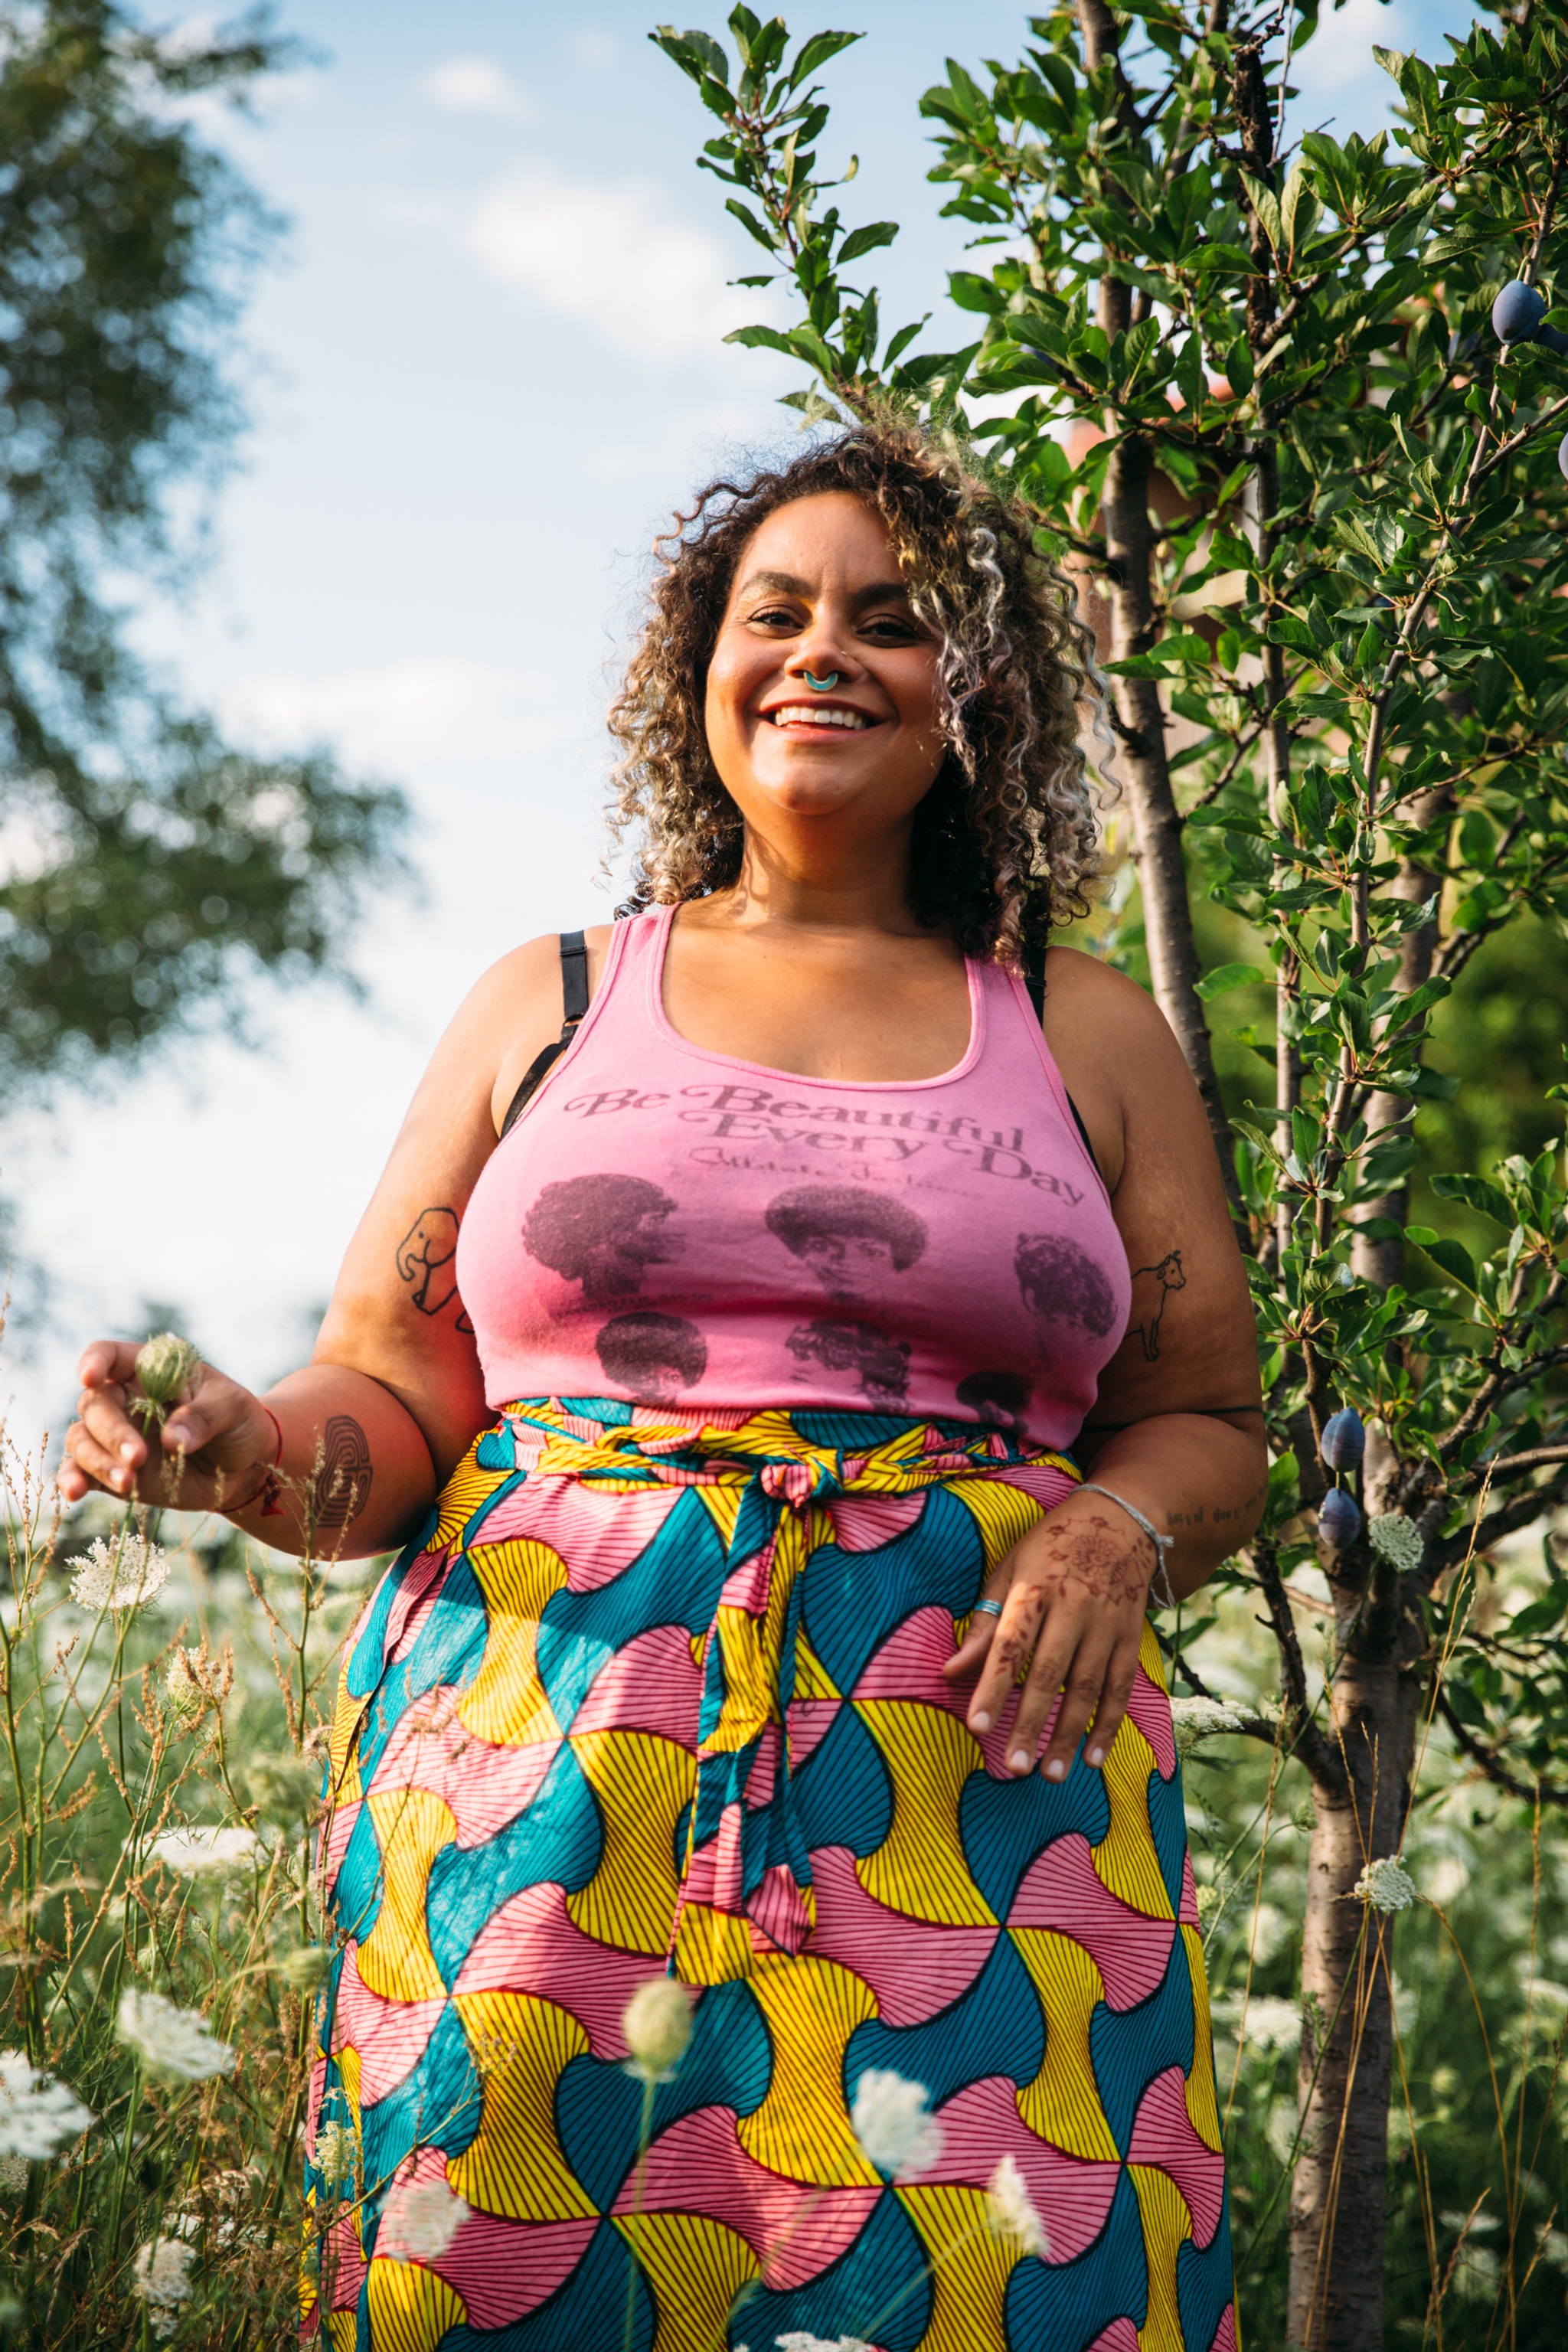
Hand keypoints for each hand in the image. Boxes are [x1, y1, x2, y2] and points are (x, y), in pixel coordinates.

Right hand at [60, 1341, 276, 1514]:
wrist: (247, 1466)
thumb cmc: (239, 1422)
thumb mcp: (234, 1408)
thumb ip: (205, 1417)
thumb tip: (171, 1440)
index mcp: (150, 1371)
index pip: (111, 1355)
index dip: (95, 1362)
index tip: (91, 1378)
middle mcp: (124, 1400)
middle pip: (94, 1405)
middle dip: (110, 1431)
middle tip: (137, 1457)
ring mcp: (114, 1437)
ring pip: (82, 1440)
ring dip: (96, 1460)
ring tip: (128, 1482)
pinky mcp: (113, 1470)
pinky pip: (81, 1472)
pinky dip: (73, 1480)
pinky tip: (75, 1493)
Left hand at [940, 1494, 1153, 1777]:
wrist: (1120, 1522)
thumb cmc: (1050, 1549)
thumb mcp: (1010, 1572)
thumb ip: (984, 1624)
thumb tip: (950, 1671)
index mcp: (1035, 1589)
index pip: (1010, 1645)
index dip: (992, 1687)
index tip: (976, 1727)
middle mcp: (1073, 1608)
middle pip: (1049, 1673)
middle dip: (1030, 1723)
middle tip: (1014, 1768)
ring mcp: (1106, 1624)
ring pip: (1087, 1688)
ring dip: (1069, 1734)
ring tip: (1050, 1774)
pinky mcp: (1130, 1637)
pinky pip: (1121, 1688)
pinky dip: (1108, 1725)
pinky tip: (1093, 1758)